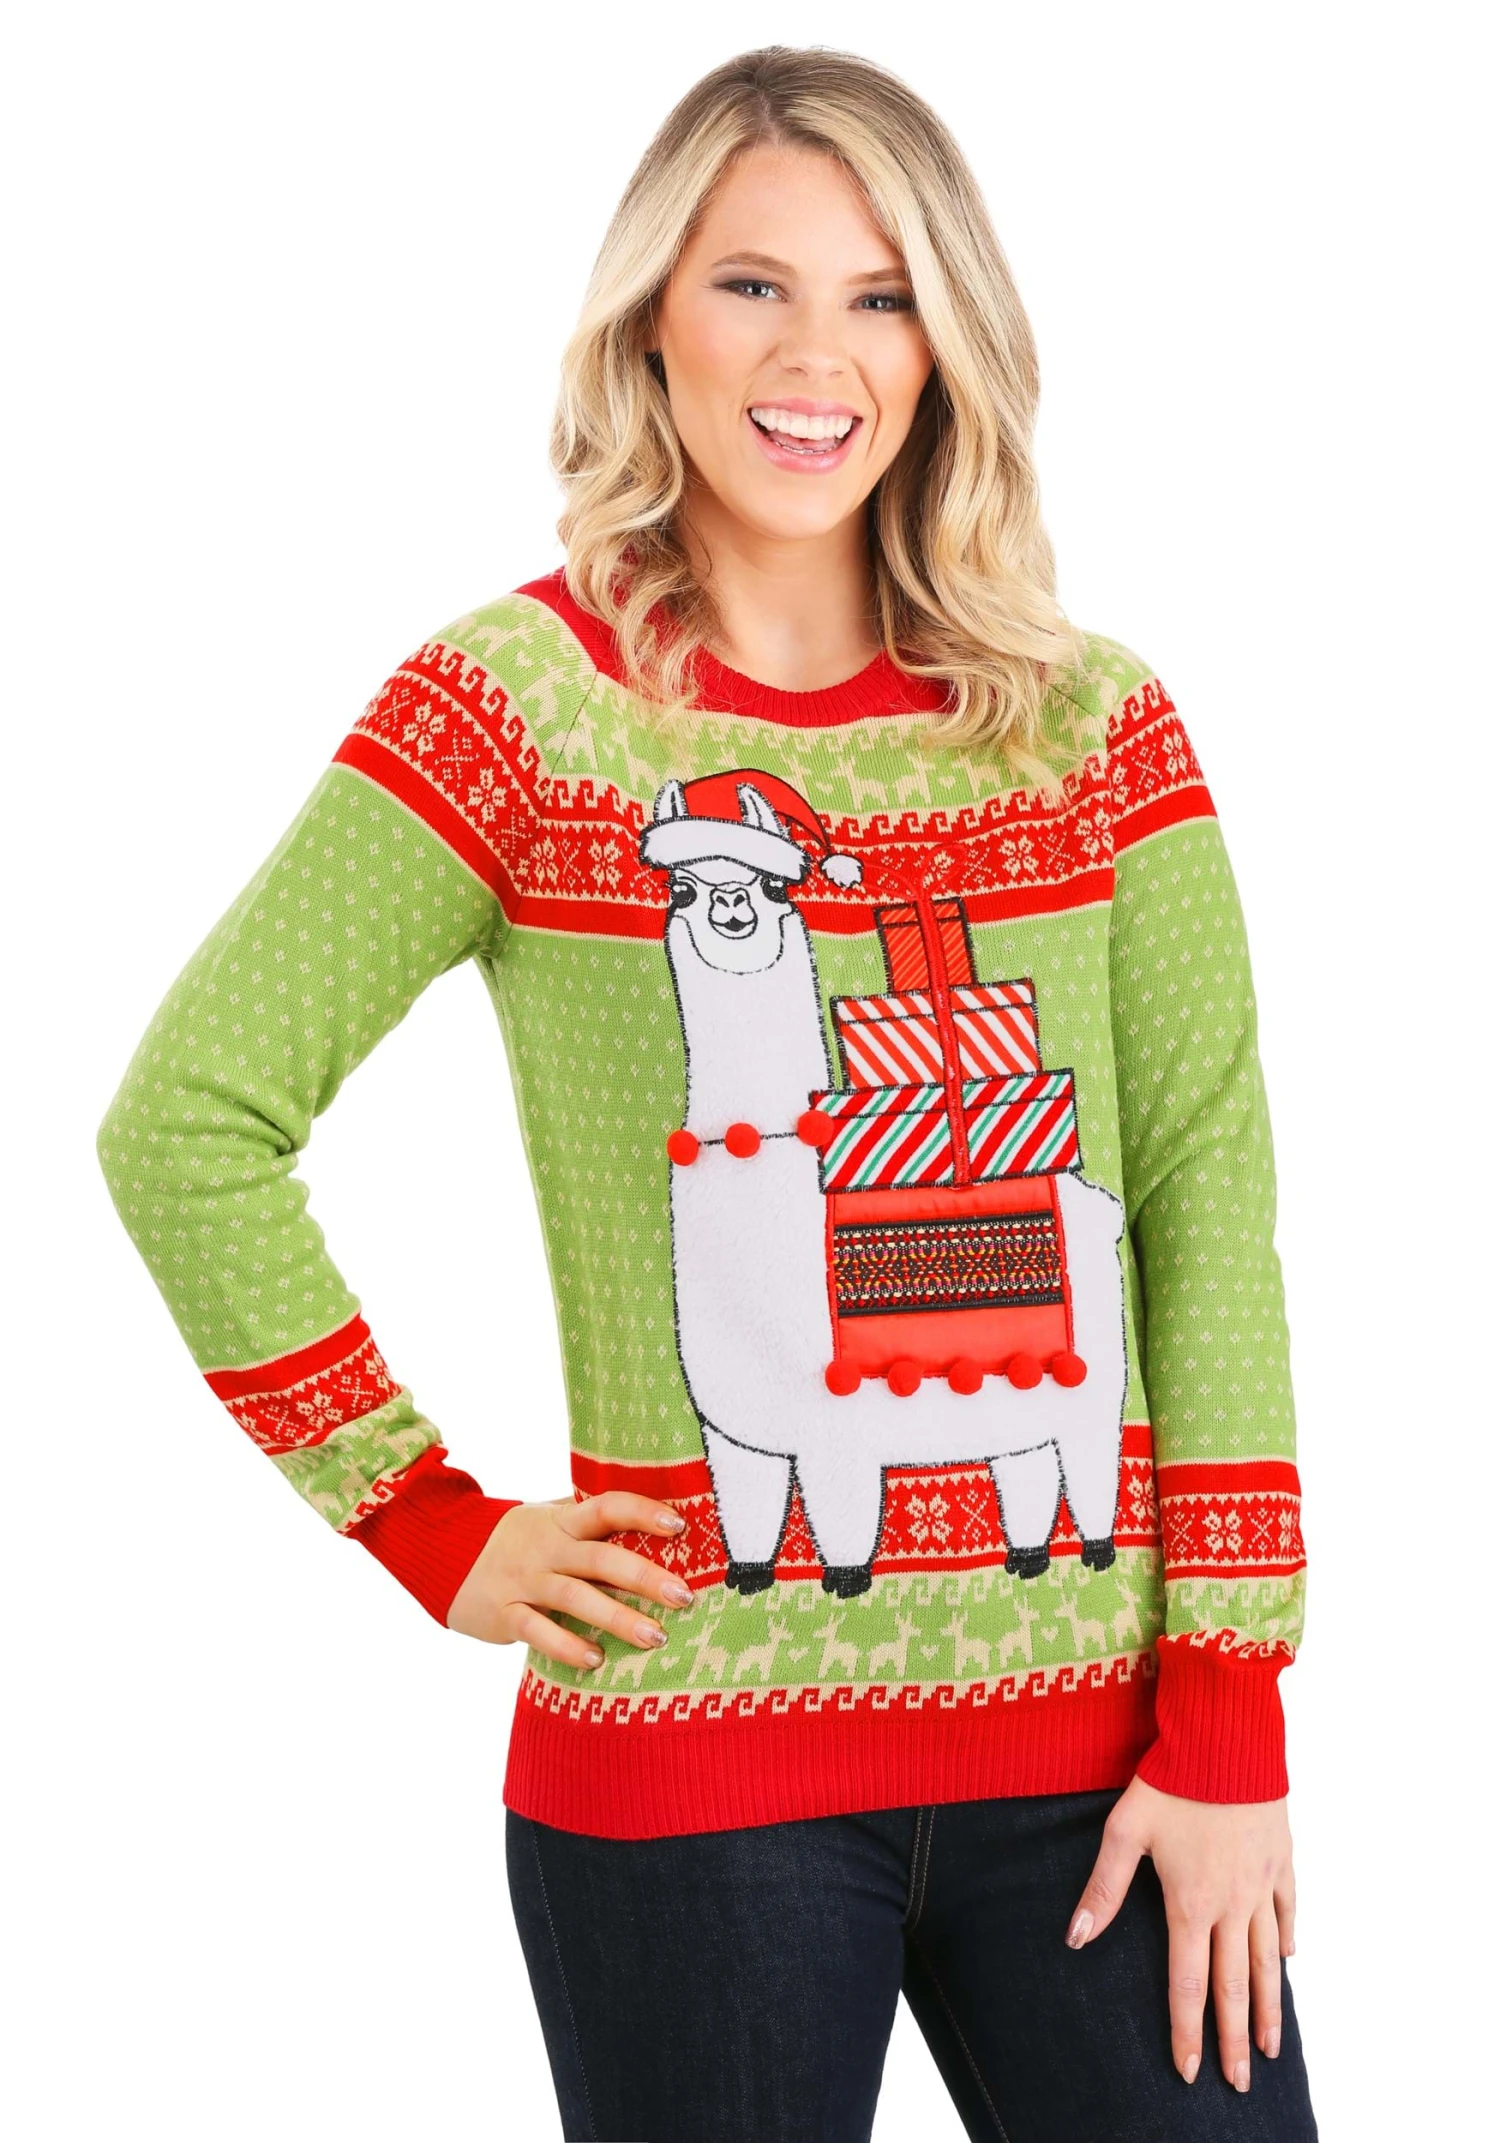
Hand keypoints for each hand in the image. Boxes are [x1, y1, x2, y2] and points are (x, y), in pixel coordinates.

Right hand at [446, 1492, 691, 1666]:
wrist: (441, 1552)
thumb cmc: (515, 1540)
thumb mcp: (548, 1520)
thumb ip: (588, 1523)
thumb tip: (651, 1520)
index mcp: (562, 1520)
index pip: (607, 1507)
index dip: (643, 1513)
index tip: (679, 1527)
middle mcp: (546, 1547)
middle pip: (601, 1558)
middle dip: (645, 1577)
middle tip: (683, 1596)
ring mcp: (524, 1580)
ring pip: (575, 1597)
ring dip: (617, 1618)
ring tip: (655, 1636)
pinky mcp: (504, 1613)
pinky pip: (539, 1630)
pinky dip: (567, 1645)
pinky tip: (596, 1660)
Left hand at [1065, 1775, 1295, 2092]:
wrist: (1226, 1736)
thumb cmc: (1171, 1779)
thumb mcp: (1125, 1830)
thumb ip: (1103, 1888)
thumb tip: (1075, 1937)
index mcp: (1190, 1904)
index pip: (1188, 1984)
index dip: (1187, 2031)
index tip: (1191, 2072)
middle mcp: (1232, 1904)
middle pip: (1234, 1986)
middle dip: (1234, 2039)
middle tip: (1239, 2081)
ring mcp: (1262, 1882)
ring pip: (1266, 1959)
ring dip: (1268, 2006)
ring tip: (1270, 2047)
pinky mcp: (1281, 1857)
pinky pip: (1288, 1910)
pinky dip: (1286, 1940)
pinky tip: (1286, 1961)